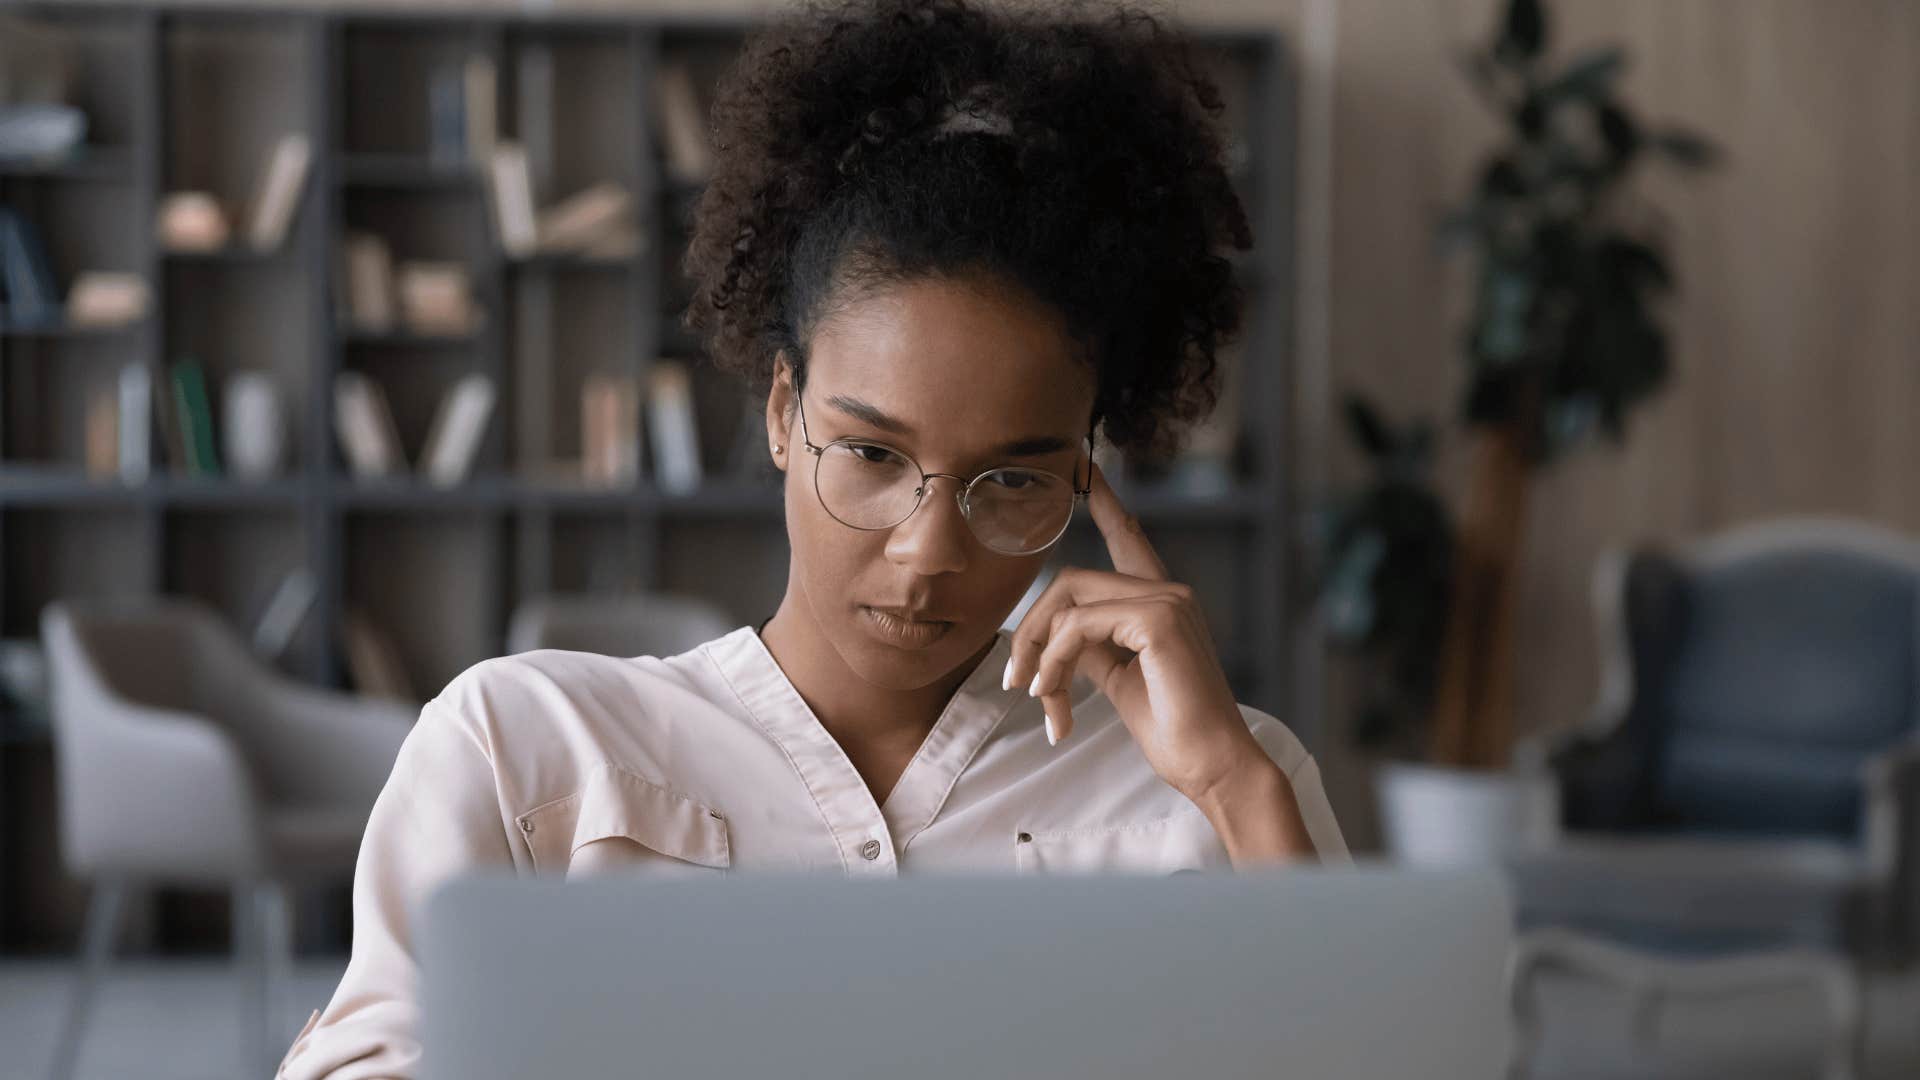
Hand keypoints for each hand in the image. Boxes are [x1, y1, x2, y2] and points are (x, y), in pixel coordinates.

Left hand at [1003, 462, 1264, 803]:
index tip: (1087, 469)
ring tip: (1038, 699)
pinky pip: (1077, 627)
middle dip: (1031, 631)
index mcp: (1162, 603)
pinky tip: (1054, 697)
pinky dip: (1053, 661)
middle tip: (1016, 683)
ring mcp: (1167, 601)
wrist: (1213, 766)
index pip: (1130, 541)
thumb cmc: (1175, 731)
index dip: (1107, 506)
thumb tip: (1055, 637)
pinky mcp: (1159, 620)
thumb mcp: (1122, 681)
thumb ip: (1093, 649)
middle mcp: (1168, 593)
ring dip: (1038, 653)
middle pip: (1069, 582)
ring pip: (1068, 601)